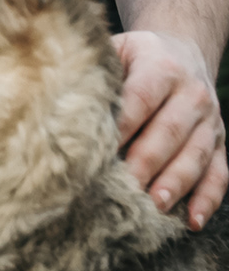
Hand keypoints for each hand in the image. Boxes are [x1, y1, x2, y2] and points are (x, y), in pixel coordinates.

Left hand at [114, 30, 227, 228]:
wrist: (184, 49)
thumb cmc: (136, 56)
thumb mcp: (117, 50)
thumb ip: (98, 73)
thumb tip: (57, 103)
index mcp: (162, 68)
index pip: (141, 99)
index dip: (122, 126)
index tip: (100, 151)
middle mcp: (192, 95)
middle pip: (170, 132)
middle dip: (147, 162)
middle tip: (126, 187)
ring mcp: (210, 122)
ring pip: (196, 156)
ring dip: (175, 183)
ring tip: (154, 205)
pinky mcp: (220, 144)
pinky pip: (219, 174)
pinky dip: (207, 199)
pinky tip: (191, 221)